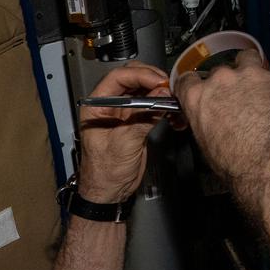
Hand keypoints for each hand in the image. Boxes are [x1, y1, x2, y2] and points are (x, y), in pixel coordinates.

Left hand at [76, 62, 170, 202]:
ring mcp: (124, 113)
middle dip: (153, 80)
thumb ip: (142, 117)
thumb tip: (161, 95)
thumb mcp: (122, 143)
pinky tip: (173, 112)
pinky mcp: (136, 122)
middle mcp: (109, 105)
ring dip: (161, 93)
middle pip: (133, 79)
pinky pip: (152, 106)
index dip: (140, 75)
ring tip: (173, 100)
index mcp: (96, 106)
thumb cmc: (104, 172)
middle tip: (169, 88)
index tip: (159, 82)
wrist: (109, 193)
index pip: (118, 77)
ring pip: (145, 90)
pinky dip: (164, 106)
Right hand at [174, 49, 269, 186]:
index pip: (187, 80)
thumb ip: (203, 121)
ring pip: (248, 59)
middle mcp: (222, 80)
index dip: (193, 85)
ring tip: (255, 85)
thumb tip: (208, 121)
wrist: (269, 162)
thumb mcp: (205, 143)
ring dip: (250, 69)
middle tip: (234, 99)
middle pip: (220, 70)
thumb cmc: (237, 160)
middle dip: (226, 83)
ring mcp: (251, 75)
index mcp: (198, 97)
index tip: (198, 89)